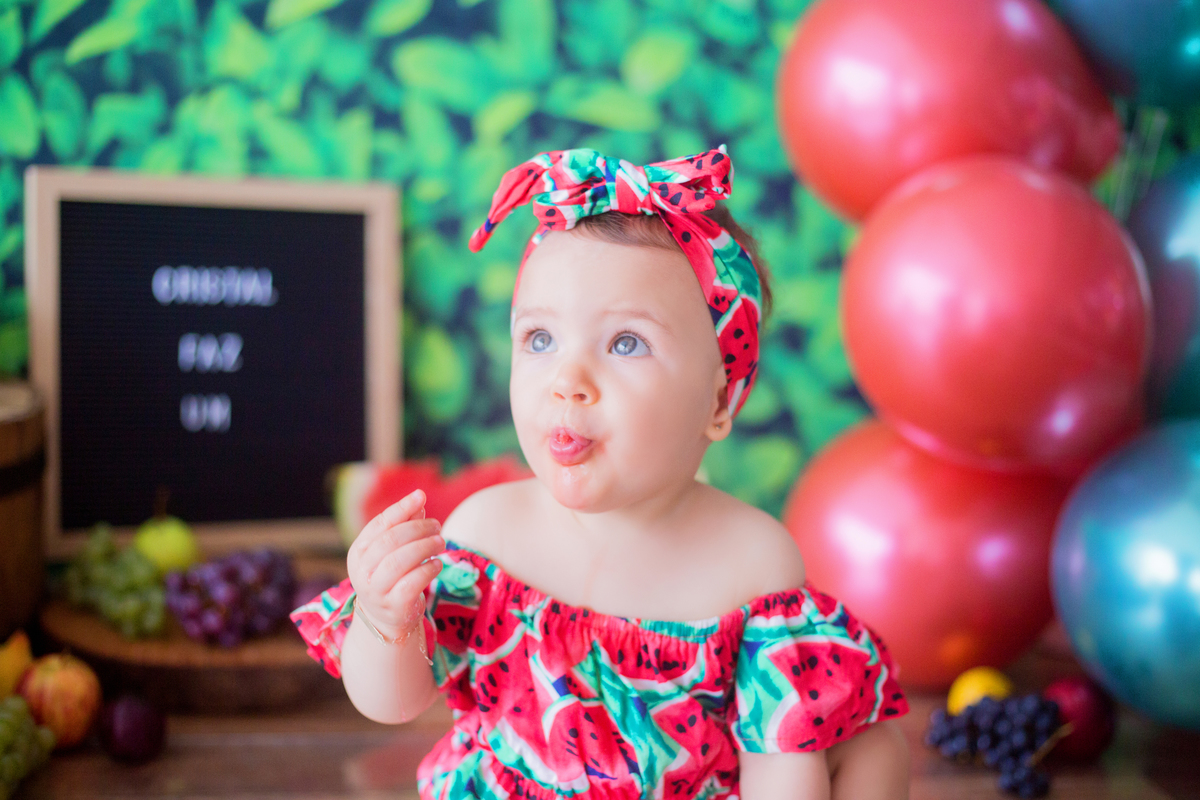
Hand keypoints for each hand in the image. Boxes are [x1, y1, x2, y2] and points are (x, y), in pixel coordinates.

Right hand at [347, 489, 444, 640]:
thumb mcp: (393, 551)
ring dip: (425, 547)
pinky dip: (428, 569)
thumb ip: (404, 525)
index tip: (421, 495)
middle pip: (391, 540)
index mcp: (358, 551)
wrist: (386, 619)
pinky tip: (438, 564)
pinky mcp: (394, 606)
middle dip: (418, 528)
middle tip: (437, 526)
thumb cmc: (392, 576)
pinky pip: (412, 582)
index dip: (401, 508)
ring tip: (441, 542)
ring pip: (400, 561)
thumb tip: (419, 500)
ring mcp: (376, 590)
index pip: (380, 524)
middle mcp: (362, 571)